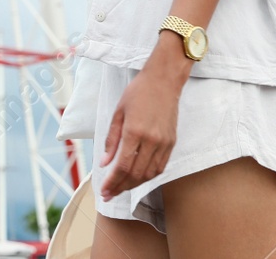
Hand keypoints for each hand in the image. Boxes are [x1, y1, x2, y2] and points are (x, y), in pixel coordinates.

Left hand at [97, 64, 180, 201]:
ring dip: (134, 185)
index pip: (122, 166)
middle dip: (120, 188)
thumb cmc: (138, 92)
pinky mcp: (172, 143)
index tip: (103, 190)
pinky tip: (138, 178)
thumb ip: (111, 139)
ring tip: (121, 188)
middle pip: (135, 174)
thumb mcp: (118, 112)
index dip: (112, 182)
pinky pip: (160, 167)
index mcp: (135, 131)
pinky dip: (148, 177)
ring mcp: (164, 143)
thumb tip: (105, 162)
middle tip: (109, 194)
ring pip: (148, 174)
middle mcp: (151, 140)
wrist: (164, 81)